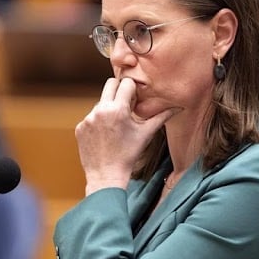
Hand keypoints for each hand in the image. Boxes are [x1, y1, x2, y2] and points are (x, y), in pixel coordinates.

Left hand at [76, 78, 178, 193]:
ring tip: (115, 127)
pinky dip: (98, 122)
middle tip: (126, 104)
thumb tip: (178, 108)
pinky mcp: (80, 127)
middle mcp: (101, 110)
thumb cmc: (129, 155)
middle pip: (110, 83)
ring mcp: (88, 118)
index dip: (133, 89)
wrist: (107, 175)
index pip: (126, 83)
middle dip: (119, 90)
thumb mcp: (146, 134)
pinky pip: (91, 117)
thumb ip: (162, 117)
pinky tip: (105, 136)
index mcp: (118, 110)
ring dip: (109, 108)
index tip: (135, 99)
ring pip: (100, 102)